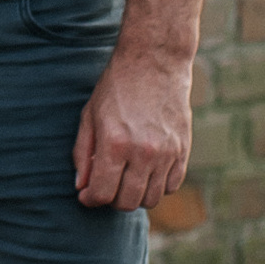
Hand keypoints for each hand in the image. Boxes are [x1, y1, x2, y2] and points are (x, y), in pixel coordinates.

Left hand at [72, 39, 194, 211]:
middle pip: (128, 202)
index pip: (103, 193)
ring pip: (151, 198)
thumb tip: (81, 187)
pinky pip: (171, 186)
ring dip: (135, 195)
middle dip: (111, 200)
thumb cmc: (117, 87)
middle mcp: (143, 152)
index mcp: (115, 143)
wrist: (155, 62)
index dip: (91, 199)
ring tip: (125, 179)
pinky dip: (157, 186)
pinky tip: (145, 172)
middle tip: (105, 186)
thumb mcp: (90, 116)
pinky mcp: (183, 150)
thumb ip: (83, 154)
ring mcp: (167, 153)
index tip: (86, 195)